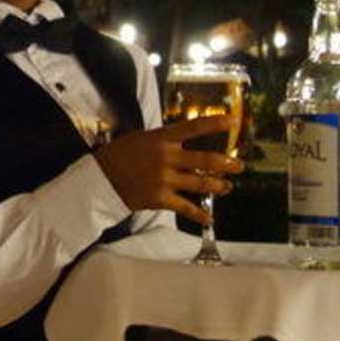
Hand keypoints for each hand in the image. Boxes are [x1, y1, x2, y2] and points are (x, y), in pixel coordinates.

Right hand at [94, 115, 243, 226]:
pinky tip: (209, 219)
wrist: (99, 180)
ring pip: (200, 184)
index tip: (233, 120)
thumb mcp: (140, 138)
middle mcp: (167, 157)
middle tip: (240, 165)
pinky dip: (199, 214)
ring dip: (218, 186)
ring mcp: (165, 179)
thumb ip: (162, 138)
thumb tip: (181, 138)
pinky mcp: (160, 199)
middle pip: (205, 161)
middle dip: (226, 163)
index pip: (193, 127)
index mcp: (162, 138)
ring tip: (228, 186)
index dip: (215, 123)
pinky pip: (185, 207)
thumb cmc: (118, 155)